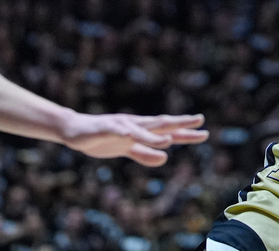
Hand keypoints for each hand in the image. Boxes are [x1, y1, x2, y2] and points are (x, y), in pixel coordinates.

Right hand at [60, 112, 208, 166]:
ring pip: (141, 129)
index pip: (167, 130)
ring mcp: (121, 125)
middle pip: (160, 124)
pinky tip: (131, 136)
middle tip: (200, 120)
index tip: (203, 131)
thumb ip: (145, 154)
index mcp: (141, 130)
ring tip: (170, 138)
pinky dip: (125, 133)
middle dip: (179, 123)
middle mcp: (135, 125)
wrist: (74, 129)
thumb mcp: (127, 150)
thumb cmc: (102, 138)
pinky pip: (117, 132)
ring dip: (154, 134)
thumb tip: (165, 157)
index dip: (185, 131)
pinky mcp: (106, 129)